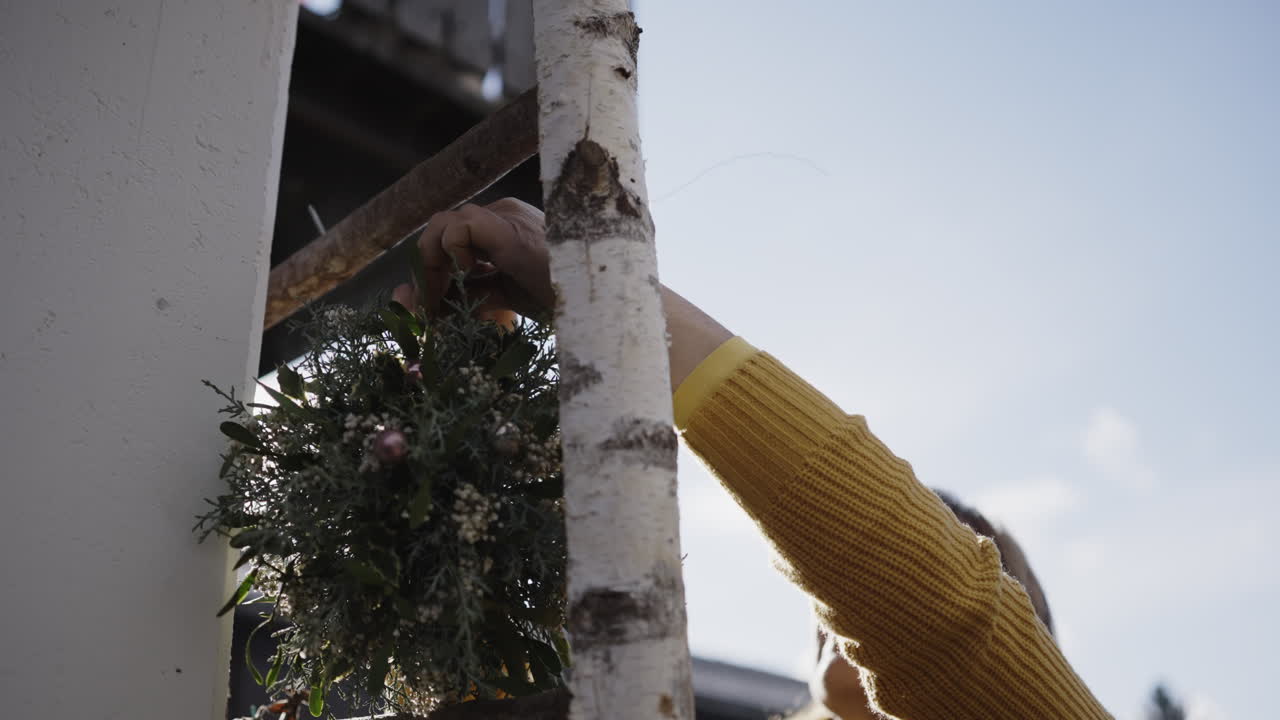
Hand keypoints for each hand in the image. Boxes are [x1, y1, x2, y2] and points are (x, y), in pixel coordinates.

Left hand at [393, 198, 552, 323]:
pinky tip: (469, 279)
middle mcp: (502, 213)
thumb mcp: (506, 296)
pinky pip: (460, 227)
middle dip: (428, 268)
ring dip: (433, 264)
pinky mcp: (508, 228)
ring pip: (443, 223)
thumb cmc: (562, 300)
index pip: (450, 237)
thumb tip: (426, 303)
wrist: (595, 303)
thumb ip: (470, 294)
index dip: (434, 271)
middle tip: (431, 307)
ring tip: (444, 297)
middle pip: (441, 228)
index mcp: (503, 227)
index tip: (433, 308)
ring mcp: (506, 216)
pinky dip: (451, 255)